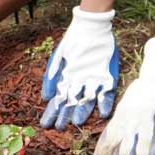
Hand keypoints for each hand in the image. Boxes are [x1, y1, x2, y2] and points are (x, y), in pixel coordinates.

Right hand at [40, 6, 119, 127]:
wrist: (91, 28)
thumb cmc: (72, 43)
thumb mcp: (58, 58)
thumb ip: (51, 77)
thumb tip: (46, 97)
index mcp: (66, 82)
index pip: (57, 102)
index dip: (52, 114)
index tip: (46, 125)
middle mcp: (79, 85)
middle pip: (72, 105)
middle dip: (65, 117)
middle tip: (60, 127)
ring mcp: (93, 83)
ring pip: (88, 102)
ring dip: (83, 112)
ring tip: (77, 121)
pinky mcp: (108, 79)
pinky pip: (106, 95)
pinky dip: (104, 103)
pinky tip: (102, 113)